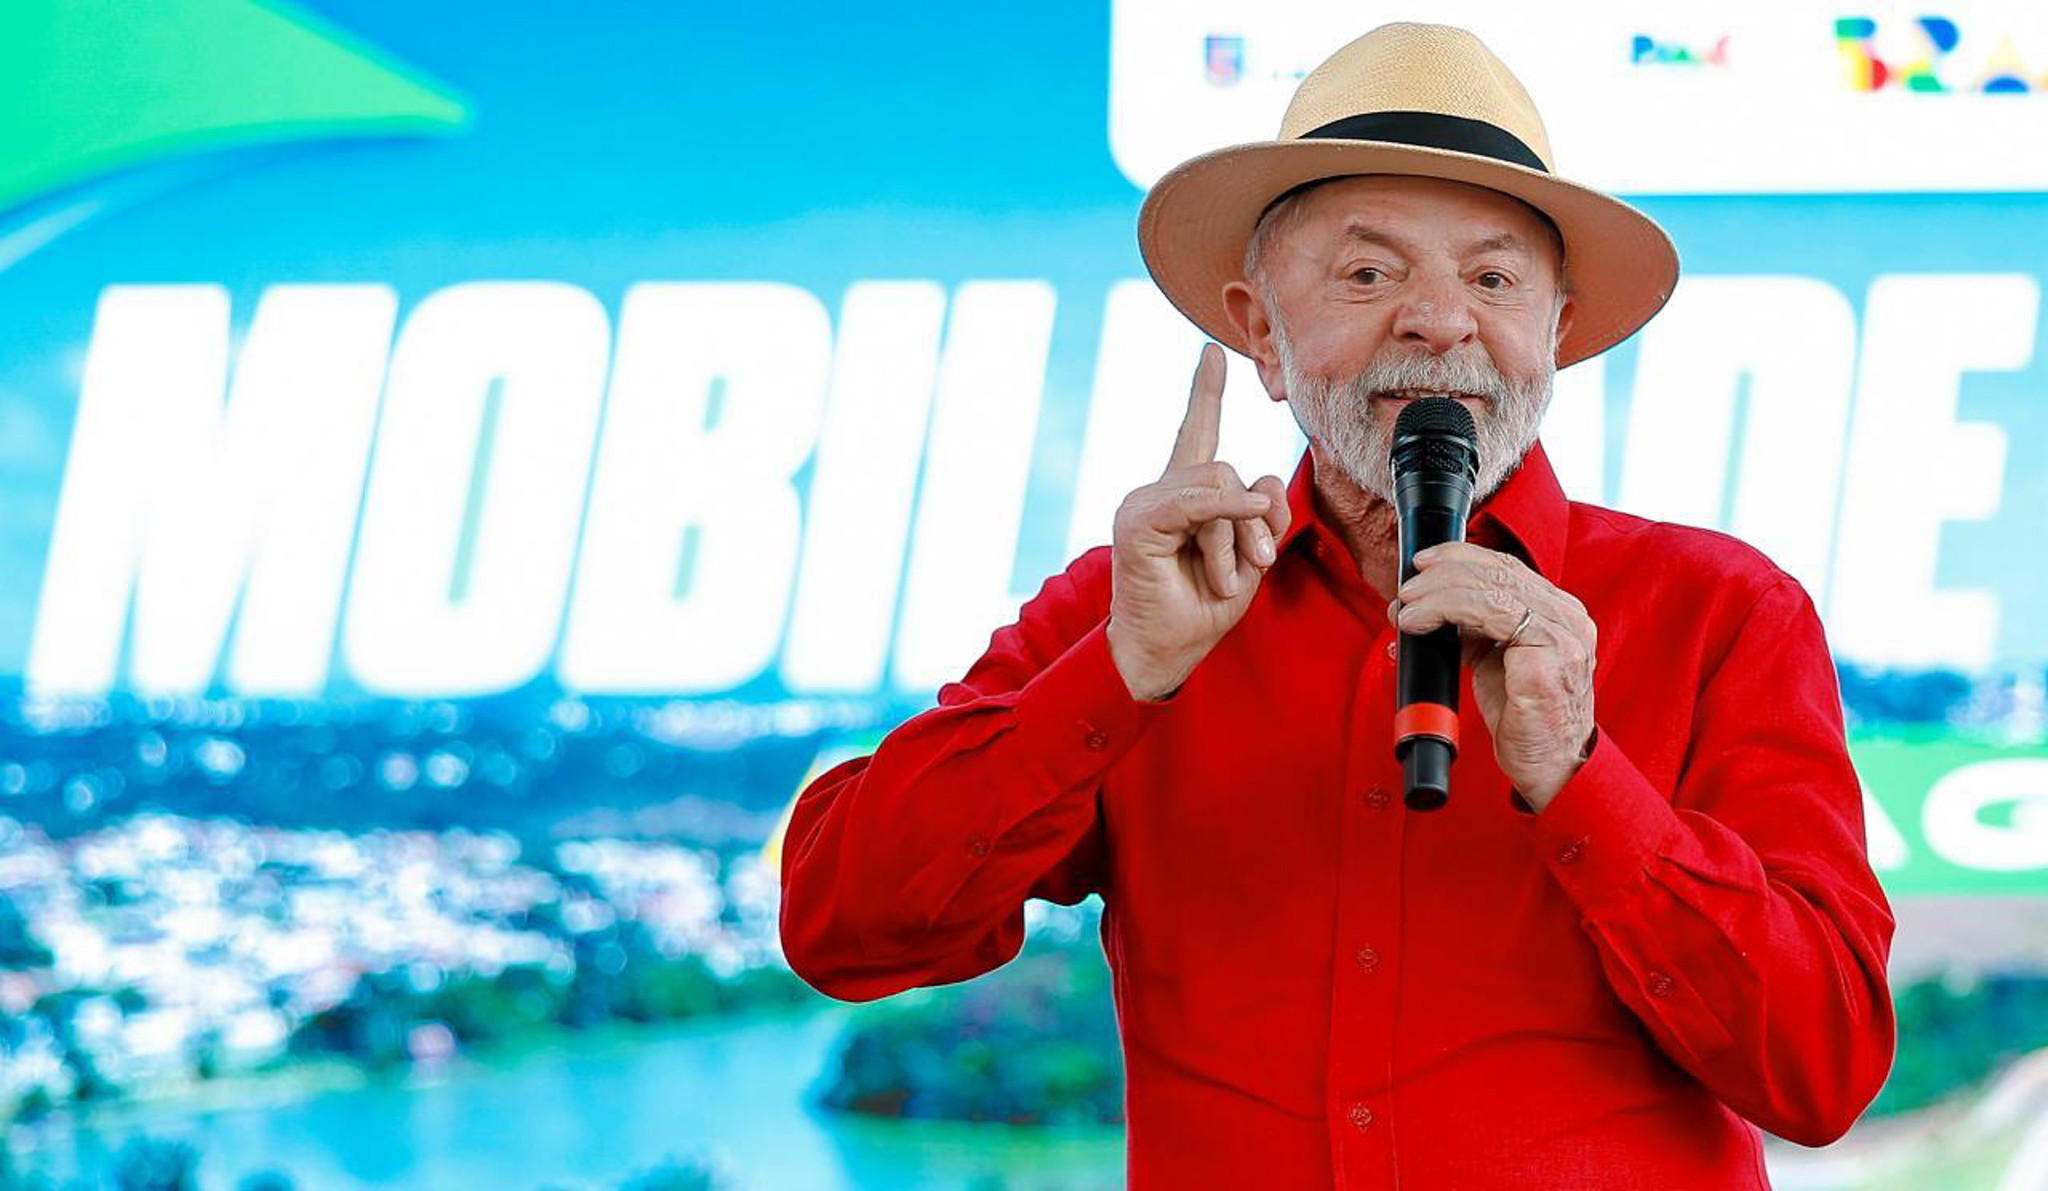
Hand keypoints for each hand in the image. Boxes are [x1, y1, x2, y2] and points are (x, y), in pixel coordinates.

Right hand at [1107, 343, 1290, 700]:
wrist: (1163, 651)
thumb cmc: (1200, 607)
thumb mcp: (1248, 557)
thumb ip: (1262, 515)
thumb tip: (1264, 484)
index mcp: (1185, 496)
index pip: (1199, 432)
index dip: (1206, 392)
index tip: (1212, 353)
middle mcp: (1161, 491)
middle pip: (1228, 470)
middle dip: (1254, 520)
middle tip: (1254, 564)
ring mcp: (1144, 503)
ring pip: (1218, 485)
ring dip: (1235, 540)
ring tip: (1220, 580)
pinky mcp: (1138, 521)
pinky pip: (1197, 502)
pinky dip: (1225, 515)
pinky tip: (1236, 531)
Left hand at [1391, 542, 1596, 808]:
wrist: (1550, 767)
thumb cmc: (1525, 719)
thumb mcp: (1494, 663)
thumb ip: (1472, 631)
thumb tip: (1425, 611)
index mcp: (1559, 612)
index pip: (1507, 566)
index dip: (1461, 557)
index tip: (1424, 564)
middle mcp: (1567, 616)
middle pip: (1498, 570)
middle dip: (1443, 573)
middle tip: (1407, 590)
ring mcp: (1563, 634)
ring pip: (1491, 587)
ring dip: (1438, 592)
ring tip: (1407, 608)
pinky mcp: (1551, 656)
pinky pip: (1491, 613)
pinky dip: (1447, 610)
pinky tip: (1421, 622)